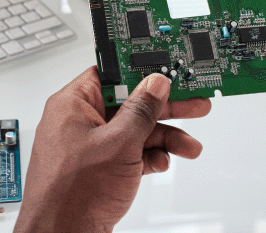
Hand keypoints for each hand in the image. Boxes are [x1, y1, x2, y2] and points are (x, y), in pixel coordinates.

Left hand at [14, 65, 210, 232]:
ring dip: (163, 137)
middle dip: (164, 107)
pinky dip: (147, 156)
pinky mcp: (98, 166)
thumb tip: (155, 84)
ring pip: (133, 130)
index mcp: (73, 103)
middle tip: (193, 102)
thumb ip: (141, 110)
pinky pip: (128, 152)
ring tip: (188, 145)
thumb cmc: (71, 194)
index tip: (167, 69)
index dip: (141, 70)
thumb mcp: (118, 144)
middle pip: (129, 102)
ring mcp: (89, 145)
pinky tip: (160, 162)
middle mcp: (79, 121)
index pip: (111, 73)